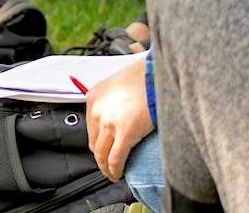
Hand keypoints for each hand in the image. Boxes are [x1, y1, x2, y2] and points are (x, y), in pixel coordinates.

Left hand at [85, 61, 153, 181]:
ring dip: (106, 167)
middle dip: (100, 156)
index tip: (103, 148)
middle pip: (94, 143)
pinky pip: (116, 159)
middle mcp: (97, 111)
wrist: (157, 72)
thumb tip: (121, 112)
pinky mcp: (125, 133)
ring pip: (102, 154)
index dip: (97, 141)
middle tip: (107, 164)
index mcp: (94, 97)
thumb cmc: (145, 74)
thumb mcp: (120, 82)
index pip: (90, 127)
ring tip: (112, 173)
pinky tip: (118, 175)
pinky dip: (115, 170)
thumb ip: (115, 98)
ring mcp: (109, 123)